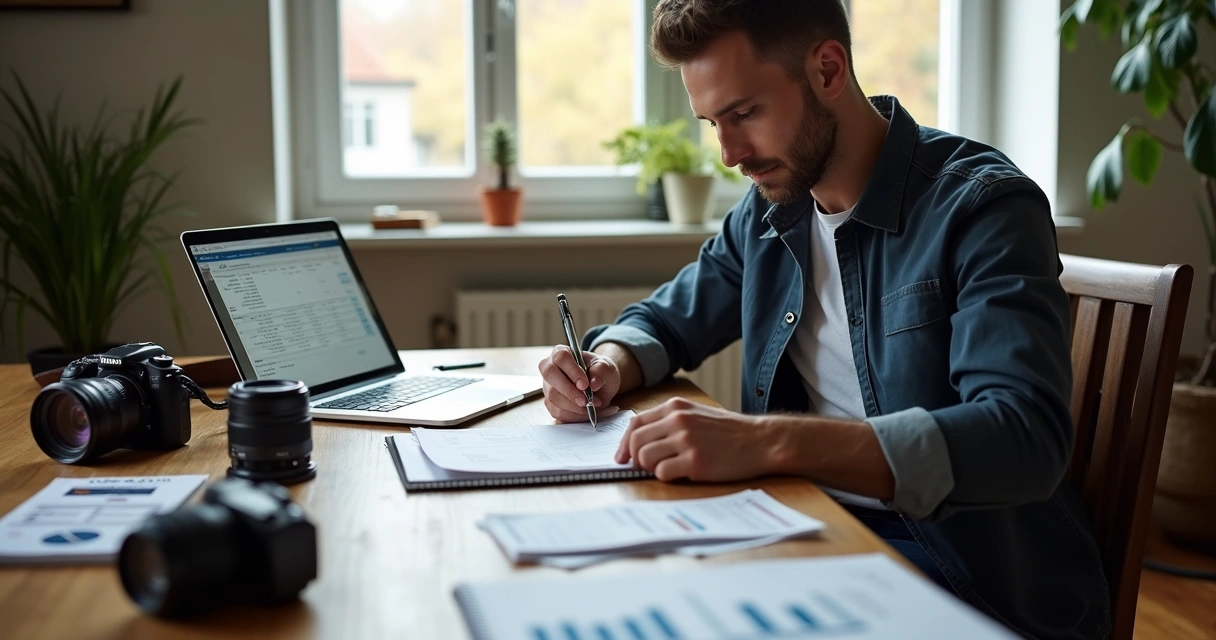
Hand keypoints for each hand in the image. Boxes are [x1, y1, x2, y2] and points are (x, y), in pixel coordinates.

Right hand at [538, 345, 620, 422]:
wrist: (600, 385)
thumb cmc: (600, 371)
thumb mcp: (606, 367)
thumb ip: (601, 371)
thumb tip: (594, 383)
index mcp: (561, 353)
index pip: (560, 358)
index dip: (572, 371)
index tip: (585, 384)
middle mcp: (550, 368)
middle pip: (550, 375)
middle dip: (569, 391)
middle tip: (585, 400)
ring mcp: (548, 386)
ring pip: (553, 397)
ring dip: (574, 406)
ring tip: (591, 405)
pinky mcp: (550, 403)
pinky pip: (557, 412)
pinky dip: (573, 416)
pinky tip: (585, 412)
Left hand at [614, 397, 773, 481]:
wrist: (761, 440)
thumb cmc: (730, 432)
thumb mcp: (697, 415)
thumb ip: (670, 423)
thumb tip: (639, 441)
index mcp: (676, 408)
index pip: (635, 423)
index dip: (624, 442)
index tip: (622, 457)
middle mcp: (677, 421)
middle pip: (635, 441)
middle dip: (635, 458)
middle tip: (646, 467)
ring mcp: (686, 441)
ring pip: (644, 457)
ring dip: (650, 468)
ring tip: (667, 469)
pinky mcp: (695, 462)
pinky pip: (661, 473)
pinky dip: (665, 477)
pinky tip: (680, 474)